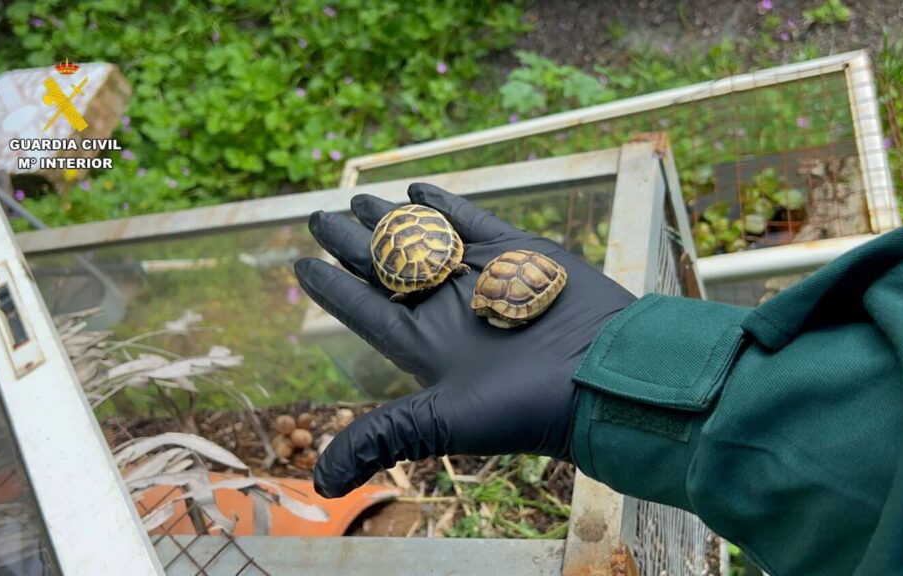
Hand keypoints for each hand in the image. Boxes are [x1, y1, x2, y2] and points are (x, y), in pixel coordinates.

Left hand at [294, 183, 635, 497]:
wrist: (602, 375)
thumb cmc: (525, 407)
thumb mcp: (441, 423)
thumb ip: (381, 439)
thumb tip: (321, 484)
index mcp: (425, 348)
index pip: (366, 312)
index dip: (332, 290)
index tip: (300, 265)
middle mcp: (449, 313)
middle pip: (388, 272)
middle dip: (353, 245)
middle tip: (319, 216)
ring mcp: (483, 281)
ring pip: (425, 243)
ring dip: (392, 222)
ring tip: (359, 200)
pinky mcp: (518, 255)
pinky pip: (474, 224)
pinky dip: (448, 207)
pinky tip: (419, 191)